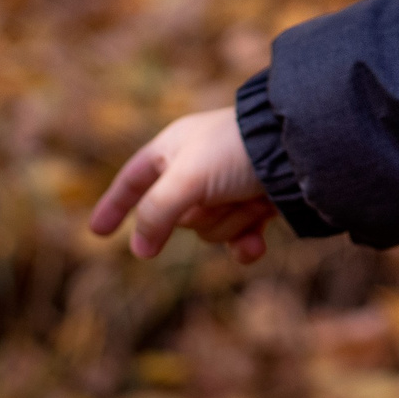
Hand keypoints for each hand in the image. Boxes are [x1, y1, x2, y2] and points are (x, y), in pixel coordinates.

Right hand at [88, 107, 277, 264]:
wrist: (301, 149)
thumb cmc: (237, 151)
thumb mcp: (187, 178)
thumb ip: (156, 213)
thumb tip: (139, 249)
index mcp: (174, 148)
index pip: (134, 180)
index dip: (116, 204)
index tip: (98, 231)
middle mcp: (199, 168)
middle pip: (176, 217)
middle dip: (200, 215)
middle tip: (220, 193)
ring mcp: (229, 189)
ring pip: (209, 230)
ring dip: (230, 221)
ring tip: (250, 198)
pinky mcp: (257, 205)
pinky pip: (238, 240)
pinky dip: (247, 243)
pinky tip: (257, 243)